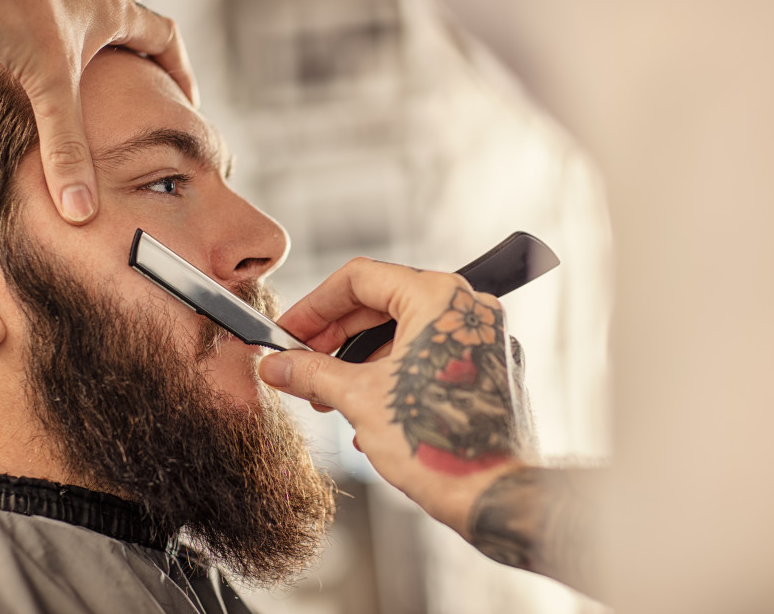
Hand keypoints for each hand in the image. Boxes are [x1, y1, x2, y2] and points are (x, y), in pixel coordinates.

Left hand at [0, 0, 197, 223]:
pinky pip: (43, 24)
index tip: (185, 101)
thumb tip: (81, 206)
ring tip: (87, 96)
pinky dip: (47, 50)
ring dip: (92, 59)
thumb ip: (65, 144)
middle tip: (140, 101)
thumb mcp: (48, 81)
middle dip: (139, 67)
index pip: (166, 40)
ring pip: (85, 27)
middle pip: (130, 30)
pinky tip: (26, 73)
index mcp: (114, 11)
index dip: (180, 74)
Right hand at [258, 257, 538, 533]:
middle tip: (299, 362)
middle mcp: (466, 310)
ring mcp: (481, 341)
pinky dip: (392, 377)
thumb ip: (313, 373)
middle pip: (381, 304)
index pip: (359, 279)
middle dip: (334, 338)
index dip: (314, 305)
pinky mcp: (487, 372)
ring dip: (359, 363)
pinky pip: (428, 359)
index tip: (288, 330)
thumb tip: (278, 365)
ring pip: (404, 335)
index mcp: (438, 298)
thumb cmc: (441, 442)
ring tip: (327, 398)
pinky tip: (365, 415)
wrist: (494, 494)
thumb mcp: (361, 399)